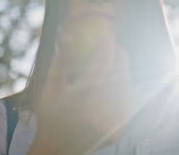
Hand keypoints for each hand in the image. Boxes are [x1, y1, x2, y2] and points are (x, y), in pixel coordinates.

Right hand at [29, 17, 133, 154]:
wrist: (58, 150)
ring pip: (126, 88)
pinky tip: (119, 82)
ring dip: (123, 72)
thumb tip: (64, 34)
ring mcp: (109, 125)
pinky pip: (129, 104)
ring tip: (116, 63)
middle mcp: (96, 114)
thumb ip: (59, 63)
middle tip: (115, 46)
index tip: (107, 36)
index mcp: (77, 101)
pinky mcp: (118, 131)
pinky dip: (126, 90)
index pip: (100, 68)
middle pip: (118, 76)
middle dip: (119, 57)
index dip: (106, 49)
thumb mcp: (49, 90)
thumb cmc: (50, 117)